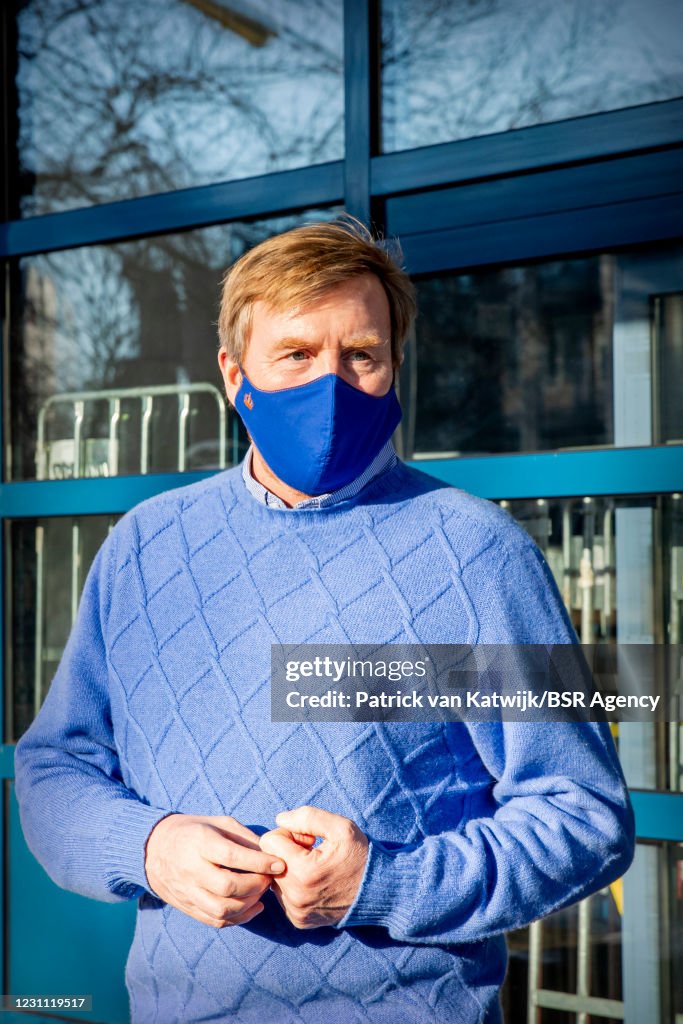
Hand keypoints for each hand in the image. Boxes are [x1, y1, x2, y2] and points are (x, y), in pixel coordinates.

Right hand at [144, 813, 285, 928]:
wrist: (154, 849)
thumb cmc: (194, 831)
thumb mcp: (218, 823)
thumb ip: (244, 837)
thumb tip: (271, 852)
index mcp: (199, 842)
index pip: (231, 856)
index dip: (259, 862)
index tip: (279, 864)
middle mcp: (191, 869)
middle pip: (227, 886)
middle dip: (256, 885)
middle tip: (270, 879)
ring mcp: (187, 891)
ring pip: (221, 909)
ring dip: (249, 904)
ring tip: (262, 892)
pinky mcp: (187, 907)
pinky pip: (215, 920)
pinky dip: (239, 918)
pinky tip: (253, 907)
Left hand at [259, 806, 368, 928]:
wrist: (378, 891)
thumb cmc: (360, 855)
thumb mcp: (340, 827)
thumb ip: (307, 818)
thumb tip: (279, 819)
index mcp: (303, 872)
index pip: (269, 842)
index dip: (289, 833)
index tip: (309, 838)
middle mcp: (295, 897)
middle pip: (269, 861)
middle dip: (287, 851)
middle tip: (313, 851)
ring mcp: (296, 911)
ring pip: (274, 879)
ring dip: (289, 868)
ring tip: (315, 867)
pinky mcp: (299, 920)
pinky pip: (283, 895)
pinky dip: (294, 885)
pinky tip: (315, 882)